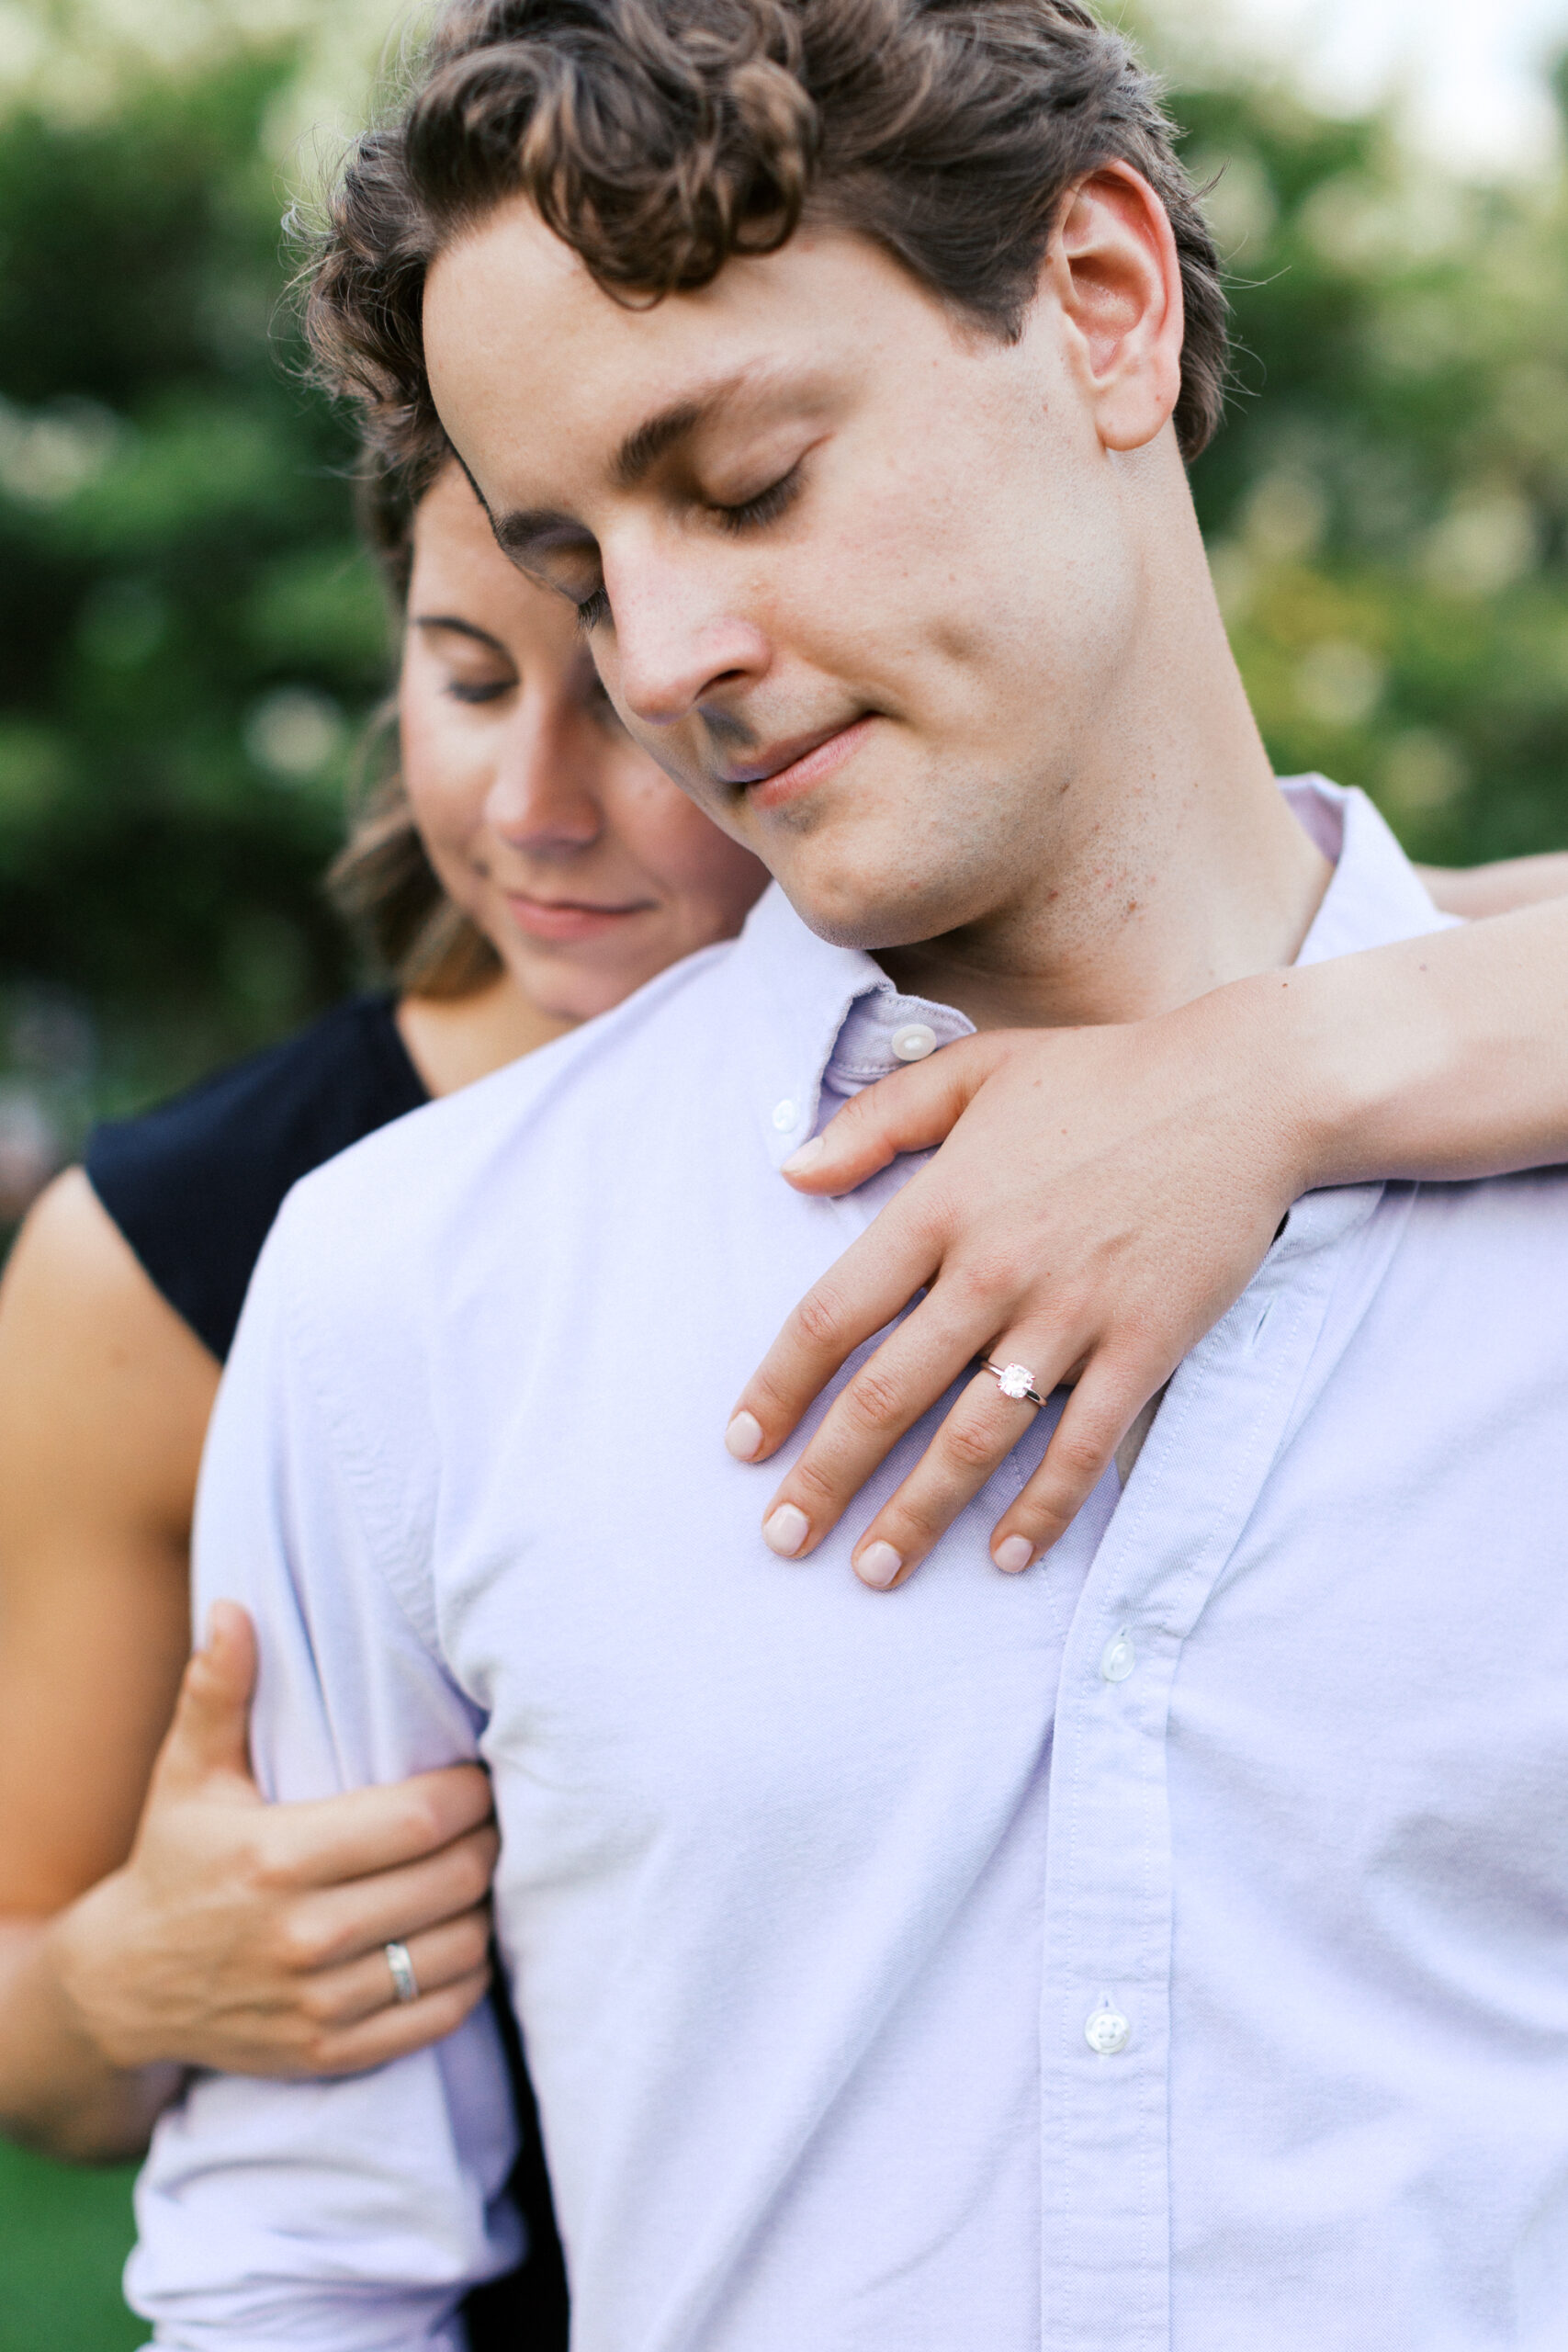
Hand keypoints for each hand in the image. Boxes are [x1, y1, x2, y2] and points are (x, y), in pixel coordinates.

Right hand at [54, 1603, 496, 2076]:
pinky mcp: (330, 2054)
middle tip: (496, 1817)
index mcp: (276, 1857)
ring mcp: (318, 2004)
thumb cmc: (174, 1862)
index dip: (471, 1793)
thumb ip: (219, 1693)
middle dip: (490, 1841)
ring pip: (457, 1950)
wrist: (124, 1987)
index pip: (418, 1821)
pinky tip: (459, 1934)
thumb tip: (235, 1610)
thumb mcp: (188, 1776)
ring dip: (485, 1907)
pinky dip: (468, 1975)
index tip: (480, 1772)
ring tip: (479, 1870)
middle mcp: (301, 1936)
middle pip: (452, 1881)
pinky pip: (440, 2016)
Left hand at [726, 978, 1307, 1588]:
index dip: (778, 1389)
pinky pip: (1082, 1447)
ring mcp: (1071, 1315)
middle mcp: (993, 1271)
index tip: (744, 1447)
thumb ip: (875, 1120)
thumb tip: (790, 1172)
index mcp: (942, 1205)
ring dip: (917, 1515)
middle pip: (888, 1397)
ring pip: (974, 1439)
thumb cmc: (1103, 1076)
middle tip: (784, 1540)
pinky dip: (1043, 1508)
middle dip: (826, 1480)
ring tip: (875, 1572)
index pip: (832, 1317)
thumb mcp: (973, 1071)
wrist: (1245, 1089)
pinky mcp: (1144, 1346)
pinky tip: (1006, 1556)